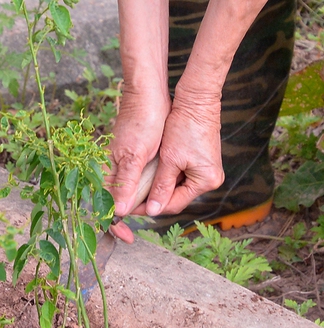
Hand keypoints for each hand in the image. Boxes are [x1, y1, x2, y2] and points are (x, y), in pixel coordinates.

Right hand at [106, 88, 170, 217]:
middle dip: (131, 216)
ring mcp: (123, 166)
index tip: (128, 238)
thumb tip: (119, 212)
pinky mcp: (134, 160)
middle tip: (149, 221)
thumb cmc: (141, 121)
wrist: (150, 95)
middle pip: (117, 204)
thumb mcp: (135, 155)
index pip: (105, 206)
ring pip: (129, 195)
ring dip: (142, 204)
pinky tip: (158, 192)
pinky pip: (137, 182)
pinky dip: (147, 191)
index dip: (115, 225)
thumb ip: (126, 183)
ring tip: (157, 208)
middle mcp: (111, 172)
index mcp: (105, 171)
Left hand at [144, 87, 224, 216]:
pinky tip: (149, 177)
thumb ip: (160, 187)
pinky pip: (180, 176)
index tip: (131, 207)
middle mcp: (210, 179)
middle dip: (153, 199)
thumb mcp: (170, 159)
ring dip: (158, 188)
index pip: (174, 204)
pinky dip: (165, 177)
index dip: (151, 207)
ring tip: (136, 189)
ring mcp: (206, 171)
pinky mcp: (201, 162)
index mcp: (206, 181)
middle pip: (176, 197)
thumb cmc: (184, 127)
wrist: (197, 101)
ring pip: (176, 188)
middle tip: (131, 200)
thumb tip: (152, 211)